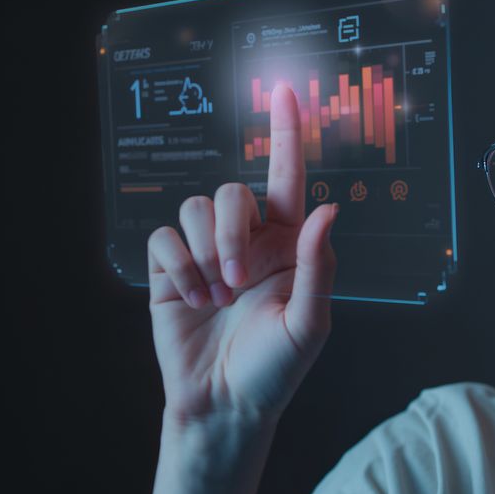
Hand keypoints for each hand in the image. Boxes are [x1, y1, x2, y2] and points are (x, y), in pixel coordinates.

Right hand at [147, 84, 336, 425]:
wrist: (225, 404)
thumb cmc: (276, 368)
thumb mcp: (309, 323)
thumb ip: (318, 266)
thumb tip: (330, 211)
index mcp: (288, 243)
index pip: (288, 177)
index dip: (287, 133)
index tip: (286, 89)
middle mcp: (248, 239)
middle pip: (232, 192)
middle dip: (231, 231)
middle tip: (238, 282)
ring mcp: (207, 251)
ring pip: (196, 208)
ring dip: (205, 253)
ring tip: (217, 298)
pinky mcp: (170, 267)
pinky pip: (164, 236)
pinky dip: (177, 265)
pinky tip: (192, 297)